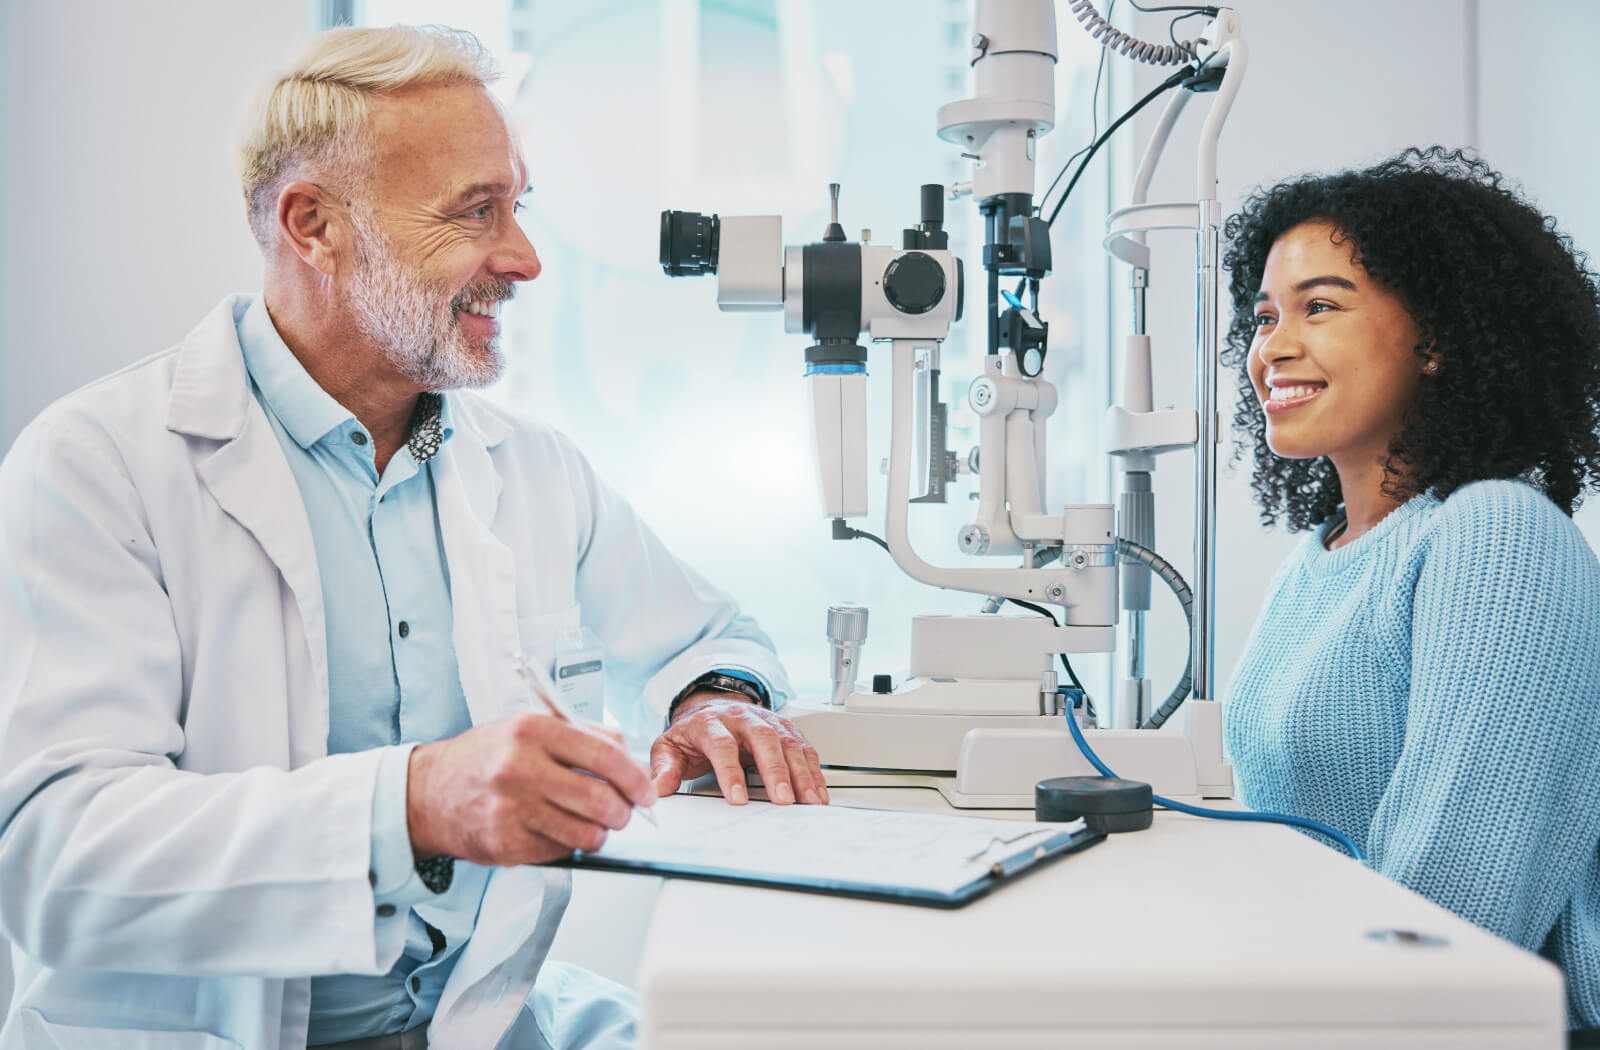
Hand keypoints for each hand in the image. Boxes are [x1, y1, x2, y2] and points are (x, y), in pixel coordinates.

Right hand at [407, 713, 655, 865]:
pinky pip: (560, 852)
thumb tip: (631, 760)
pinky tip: (557, 830)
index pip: (605, 755)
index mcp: (532, 730)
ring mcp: (511, 809)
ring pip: (585, 833)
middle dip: (624, 812)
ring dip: (600, 834)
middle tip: (624, 813)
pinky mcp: (505, 844)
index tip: (645, 790)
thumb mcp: (529, 727)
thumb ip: (582, 736)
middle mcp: (520, 767)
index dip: (635, 778)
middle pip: (601, 800)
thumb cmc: (485, 758)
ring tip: (593, 824)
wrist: (427, 792)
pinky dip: (568, 845)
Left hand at [650, 694, 828, 805]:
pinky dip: (813, 770)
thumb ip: (664, 768)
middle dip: (775, 770)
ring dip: (801, 772)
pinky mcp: (785, 728)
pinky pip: (803, 747)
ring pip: (788, 742)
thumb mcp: (669, 747)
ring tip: (808, 800)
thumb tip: (657, 790)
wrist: (710, 707)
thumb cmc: (693, 734)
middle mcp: (741, 718)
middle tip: (784, 799)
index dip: (730, 771)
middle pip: (762, 739)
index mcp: (710, 723)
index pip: (721, 744)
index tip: (737, 798)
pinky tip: (818, 791)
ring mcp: (766, 720)